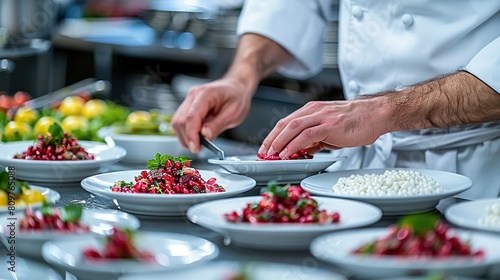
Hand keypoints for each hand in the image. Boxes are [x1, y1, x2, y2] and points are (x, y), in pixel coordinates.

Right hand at [171, 77, 252, 152]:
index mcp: (205, 94)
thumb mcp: (234, 113)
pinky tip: (197, 136)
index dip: (191, 134)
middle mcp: (193, 95)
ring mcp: (189, 100)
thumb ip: (218, 124)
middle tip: (200, 148)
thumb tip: (205, 135)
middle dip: (188, 138)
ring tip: (200, 143)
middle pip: (181, 121)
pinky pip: (181, 122)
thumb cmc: (236, 97)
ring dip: (186, 136)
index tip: (195, 147)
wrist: (235, 88)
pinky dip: (187, 132)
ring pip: (177, 123)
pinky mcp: (187, 106)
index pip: (191, 116)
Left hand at [259, 99, 388, 157]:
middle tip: (263, 154)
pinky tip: (288, 154)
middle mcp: (313, 110)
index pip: (286, 122)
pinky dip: (294, 145)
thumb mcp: (329, 129)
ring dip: (279, 143)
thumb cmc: (355, 122)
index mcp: (311, 110)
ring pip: (292, 128)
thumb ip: (315, 138)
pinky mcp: (329, 125)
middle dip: (271, 140)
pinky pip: (306, 135)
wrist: (375, 114)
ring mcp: (321, 117)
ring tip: (272, 156)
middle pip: (284, 124)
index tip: (266, 148)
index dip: (273, 135)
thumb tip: (302, 150)